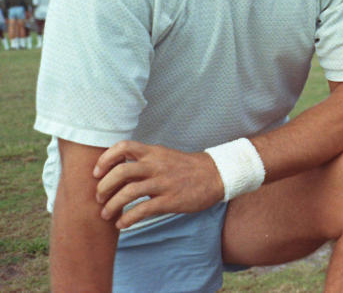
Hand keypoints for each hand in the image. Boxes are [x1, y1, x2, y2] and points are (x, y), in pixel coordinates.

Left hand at [93, 141, 223, 229]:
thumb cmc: (187, 168)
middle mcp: (156, 165)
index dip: (105, 159)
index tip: (97, 173)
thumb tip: (117, 173)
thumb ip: (144, 162)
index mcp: (154, 153)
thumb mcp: (165, 157)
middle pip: (121, 171)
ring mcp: (163, 183)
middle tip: (99, 198)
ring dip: (111, 206)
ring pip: (128, 192)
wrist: (216, 175)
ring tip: (106, 215)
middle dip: (103, 186)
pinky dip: (127, 219)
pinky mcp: (170, 200)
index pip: (123, 147)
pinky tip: (122, 224)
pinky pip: (142, 210)